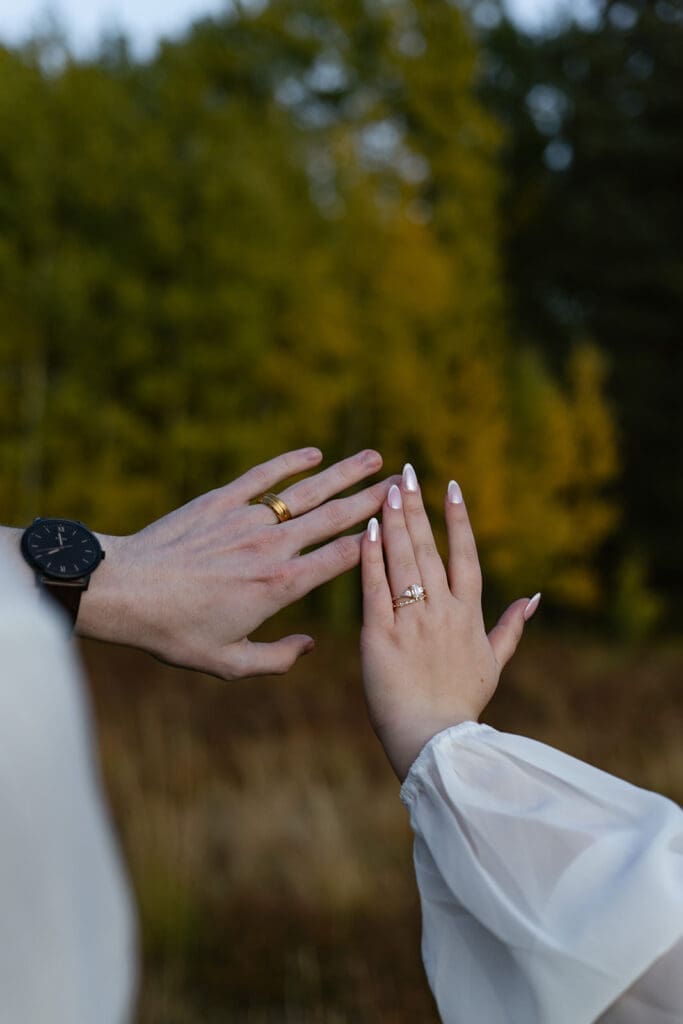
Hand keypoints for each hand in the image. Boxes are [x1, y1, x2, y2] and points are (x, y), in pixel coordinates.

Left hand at [78, 447, 395, 678]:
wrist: (124, 591)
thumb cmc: (174, 632)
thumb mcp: (228, 662)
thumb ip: (276, 659)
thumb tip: (309, 645)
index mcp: (281, 586)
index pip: (343, 557)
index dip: (376, 540)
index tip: (402, 526)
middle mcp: (272, 547)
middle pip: (335, 517)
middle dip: (373, 499)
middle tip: (405, 483)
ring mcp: (247, 519)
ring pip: (307, 492)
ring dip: (344, 473)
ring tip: (375, 458)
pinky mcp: (220, 501)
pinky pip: (264, 476)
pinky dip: (290, 463)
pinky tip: (313, 453)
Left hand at [360, 464, 540, 779]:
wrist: (434, 741)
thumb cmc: (463, 703)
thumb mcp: (495, 663)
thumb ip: (513, 626)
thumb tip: (536, 596)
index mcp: (469, 615)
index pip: (465, 555)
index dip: (458, 519)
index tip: (451, 487)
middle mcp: (441, 611)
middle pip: (428, 549)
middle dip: (417, 507)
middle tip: (406, 471)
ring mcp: (410, 622)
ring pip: (402, 561)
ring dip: (394, 522)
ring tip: (387, 489)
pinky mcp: (379, 636)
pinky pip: (374, 589)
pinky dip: (370, 558)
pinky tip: (366, 530)